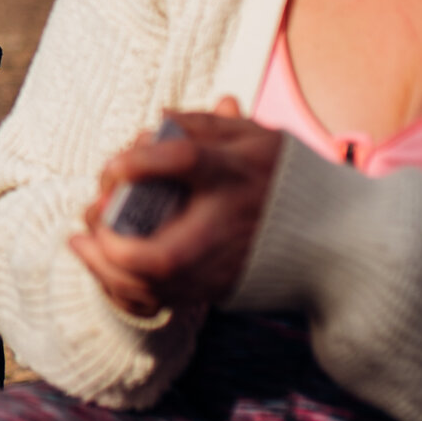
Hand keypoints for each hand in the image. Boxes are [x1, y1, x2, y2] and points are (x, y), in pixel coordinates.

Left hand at [69, 99, 282, 318]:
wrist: (341, 243)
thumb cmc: (289, 180)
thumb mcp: (256, 137)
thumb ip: (204, 125)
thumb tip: (160, 119)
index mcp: (236, 174)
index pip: (186, 161)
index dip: (140, 160)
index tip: (113, 163)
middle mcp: (228, 226)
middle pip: (165, 253)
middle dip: (114, 244)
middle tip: (89, 215)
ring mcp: (223, 267)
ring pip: (157, 287)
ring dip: (108, 269)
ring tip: (80, 242)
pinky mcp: (218, 291)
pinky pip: (162, 301)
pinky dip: (124, 287)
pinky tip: (101, 264)